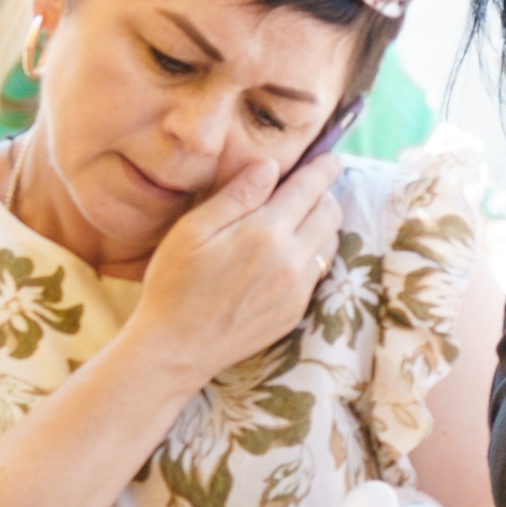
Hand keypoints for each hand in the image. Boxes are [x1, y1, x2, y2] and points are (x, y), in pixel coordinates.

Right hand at [130, 143, 346, 388]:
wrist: (176, 348)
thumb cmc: (174, 283)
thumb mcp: (193, 229)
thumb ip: (236, 195)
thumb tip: (271, 166)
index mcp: (264, 233)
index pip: (309, 189)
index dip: (323, 168)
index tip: (331, 158)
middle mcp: (290, 260)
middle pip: (330, 213)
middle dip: (324, 194)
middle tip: (307, 188)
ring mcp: (297, 290)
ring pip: (329, 243)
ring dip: (321, 225)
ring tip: (298, 219)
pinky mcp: (295, 311)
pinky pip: (318, 272)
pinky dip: (312, 254)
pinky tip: (287, 254)